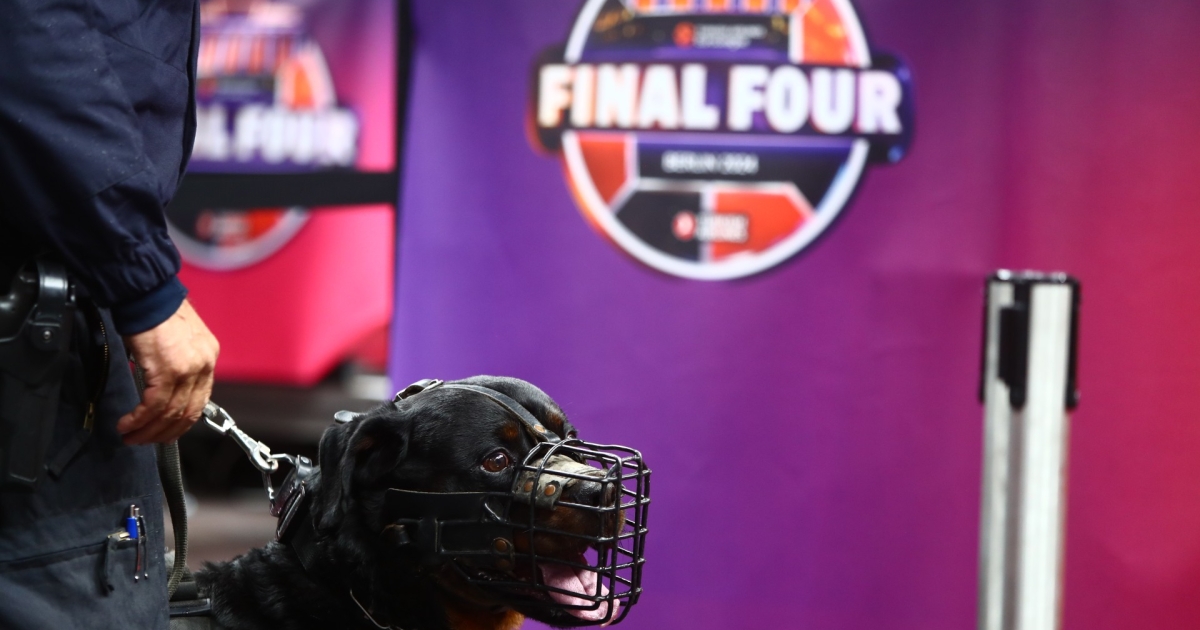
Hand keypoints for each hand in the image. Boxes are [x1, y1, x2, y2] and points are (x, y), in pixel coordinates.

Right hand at [116, 299, 218, 443]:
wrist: (148, 295)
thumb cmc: (156, 314)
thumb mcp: (177, 342)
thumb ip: (178, 366)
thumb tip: (164, 391)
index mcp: (208, 358)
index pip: (200, 400)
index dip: (181, 422)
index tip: (164, 433)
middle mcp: (204, 365)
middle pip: (187, 412)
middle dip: (163, 432)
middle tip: (143, 441)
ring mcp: (189, 369)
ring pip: (170, 413)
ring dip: (148, 430)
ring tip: (130, 436)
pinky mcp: (169, 371)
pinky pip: (155, 405)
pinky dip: (139, 419)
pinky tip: (127, 424)